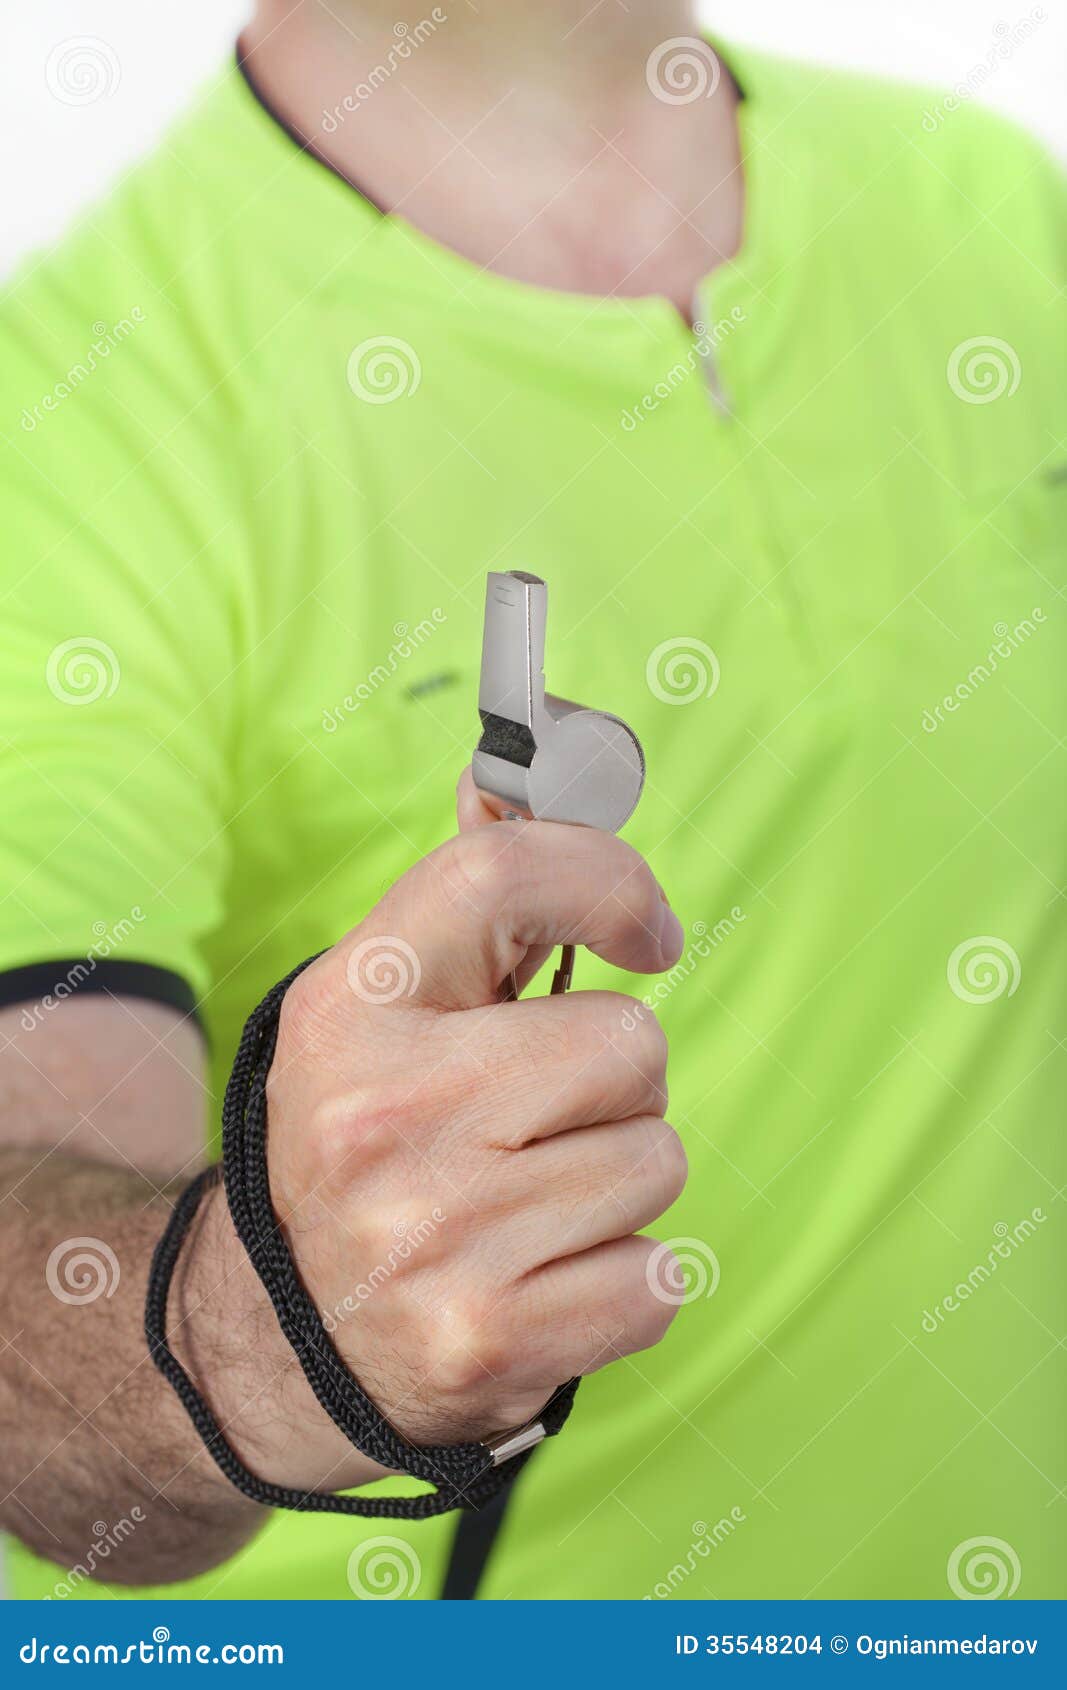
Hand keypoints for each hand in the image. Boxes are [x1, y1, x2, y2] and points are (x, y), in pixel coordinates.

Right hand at [265, 775, 686, 1450]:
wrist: (292, 1334)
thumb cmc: (367, 1142)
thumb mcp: (382, 1012)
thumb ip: (464, 906)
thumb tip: (512, 786)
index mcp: (353, 1006)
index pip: (501, 875)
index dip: (607, 881)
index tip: (648, 933)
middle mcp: (384, 1113)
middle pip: (630, 1042)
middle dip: (617, 1078)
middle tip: (547, 1115)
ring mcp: (436, 1232)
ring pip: (658, 1158)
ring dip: (621, 1179)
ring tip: (533, 1200)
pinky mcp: (488, 1336)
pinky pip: (659, 1275)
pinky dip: (626, 1280)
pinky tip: (548, 1277)